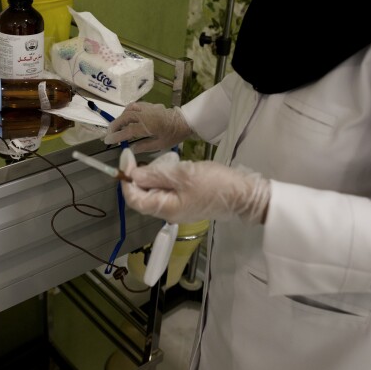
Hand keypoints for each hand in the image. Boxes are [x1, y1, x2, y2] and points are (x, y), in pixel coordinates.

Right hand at [104, 102, 192, 152]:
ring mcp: (147, 108)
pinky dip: (128, 111)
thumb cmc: (174, 135)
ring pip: (128, 109)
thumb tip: (131, 149)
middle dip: (115, 125)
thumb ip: (144, 146)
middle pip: (125, 117)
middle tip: (109, 134)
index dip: (117, 136)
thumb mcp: (160, 145)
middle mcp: (145, 115)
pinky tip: (127, 117)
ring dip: (120, 117)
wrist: (185, 121)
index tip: (108, 140)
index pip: (128, 131)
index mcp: (149, 126)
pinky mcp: (149, 105)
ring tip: (117, 126)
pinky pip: (134, 106)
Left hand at [119, 151, 270, 224]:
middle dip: (143, 175)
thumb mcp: (183, 174)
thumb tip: (133, 175)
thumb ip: (156, 175)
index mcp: (165, 209)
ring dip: (157, 174)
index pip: (134, 198)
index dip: (126, 179)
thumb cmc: (215, 183)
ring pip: (156, 191)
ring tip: (170, 161)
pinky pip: (168, 190)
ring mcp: (178, 208)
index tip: (126, 157)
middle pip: (144, 194)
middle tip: (153, 158)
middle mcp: (168, 212)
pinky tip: (178, 167)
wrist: (244, 194)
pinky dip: (167, 177)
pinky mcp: (186, 202)